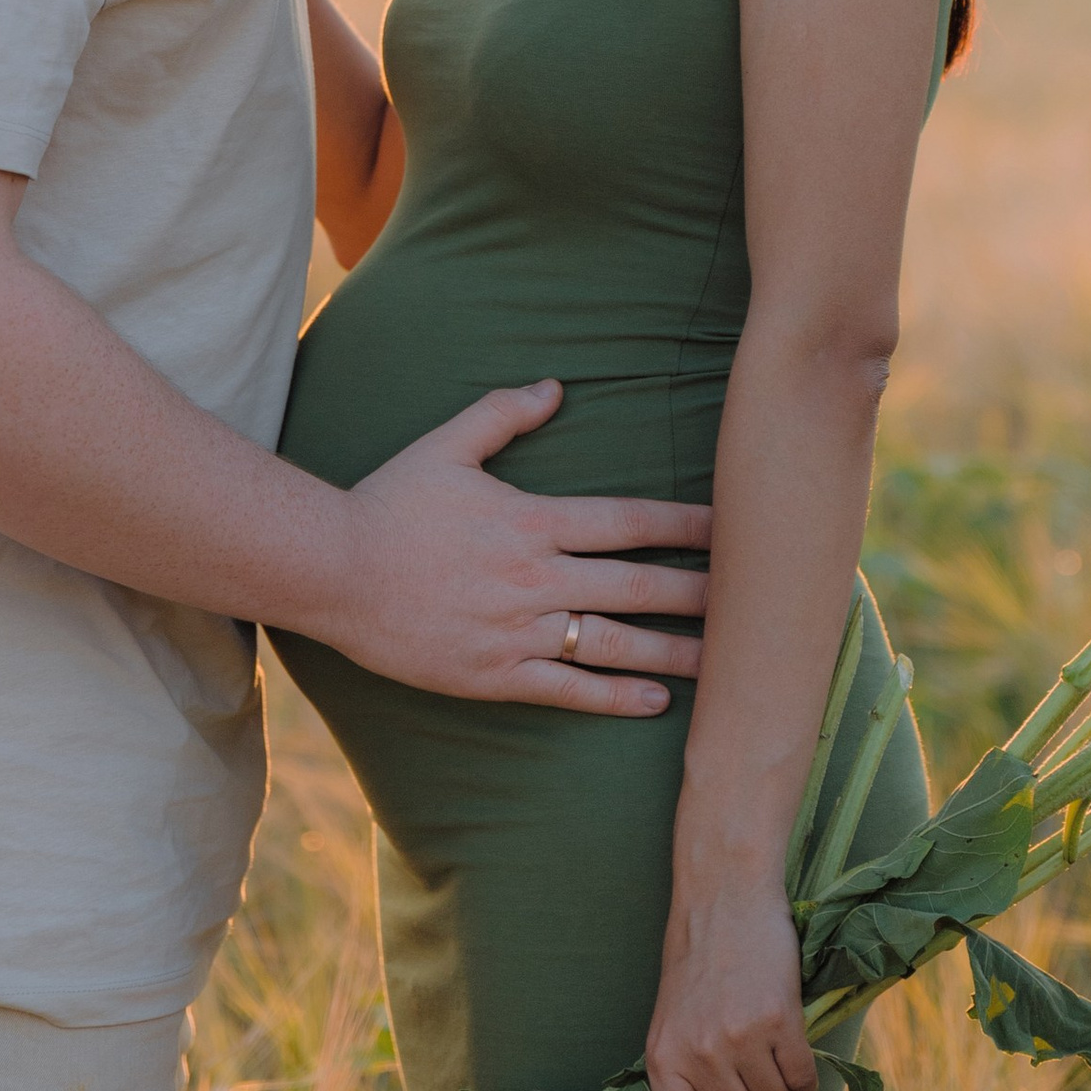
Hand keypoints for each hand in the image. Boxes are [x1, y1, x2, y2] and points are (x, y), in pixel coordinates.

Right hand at [326, 382, 710, 713]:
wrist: (331, 571)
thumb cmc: (388, 504)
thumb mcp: (444, 446)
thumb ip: (502, 414)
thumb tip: (556, 387)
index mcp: (530, 519)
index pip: (628, 521)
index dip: (688, 526)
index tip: (737, 530)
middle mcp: (534, 577)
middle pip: (637, 585)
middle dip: (702, 592)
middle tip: (759, 601)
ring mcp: (516, 631)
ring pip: (612, 644)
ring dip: (674, 653)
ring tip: (727, 665)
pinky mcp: (494, 675)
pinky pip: (567, 690)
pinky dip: (614, 698)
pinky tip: (657, 703)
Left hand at [644, 875, 815, 1090]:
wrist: (726, 899)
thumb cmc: (698, 961)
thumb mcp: (672, 1022)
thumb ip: (685, 1076)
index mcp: (662, 1059)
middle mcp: (698, 1055)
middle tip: (753, 1078)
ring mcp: (739, 1039)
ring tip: (770, 1052)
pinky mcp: (779, 1021)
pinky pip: (805, 1081)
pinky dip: (806, 1077)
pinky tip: (794, 1048)